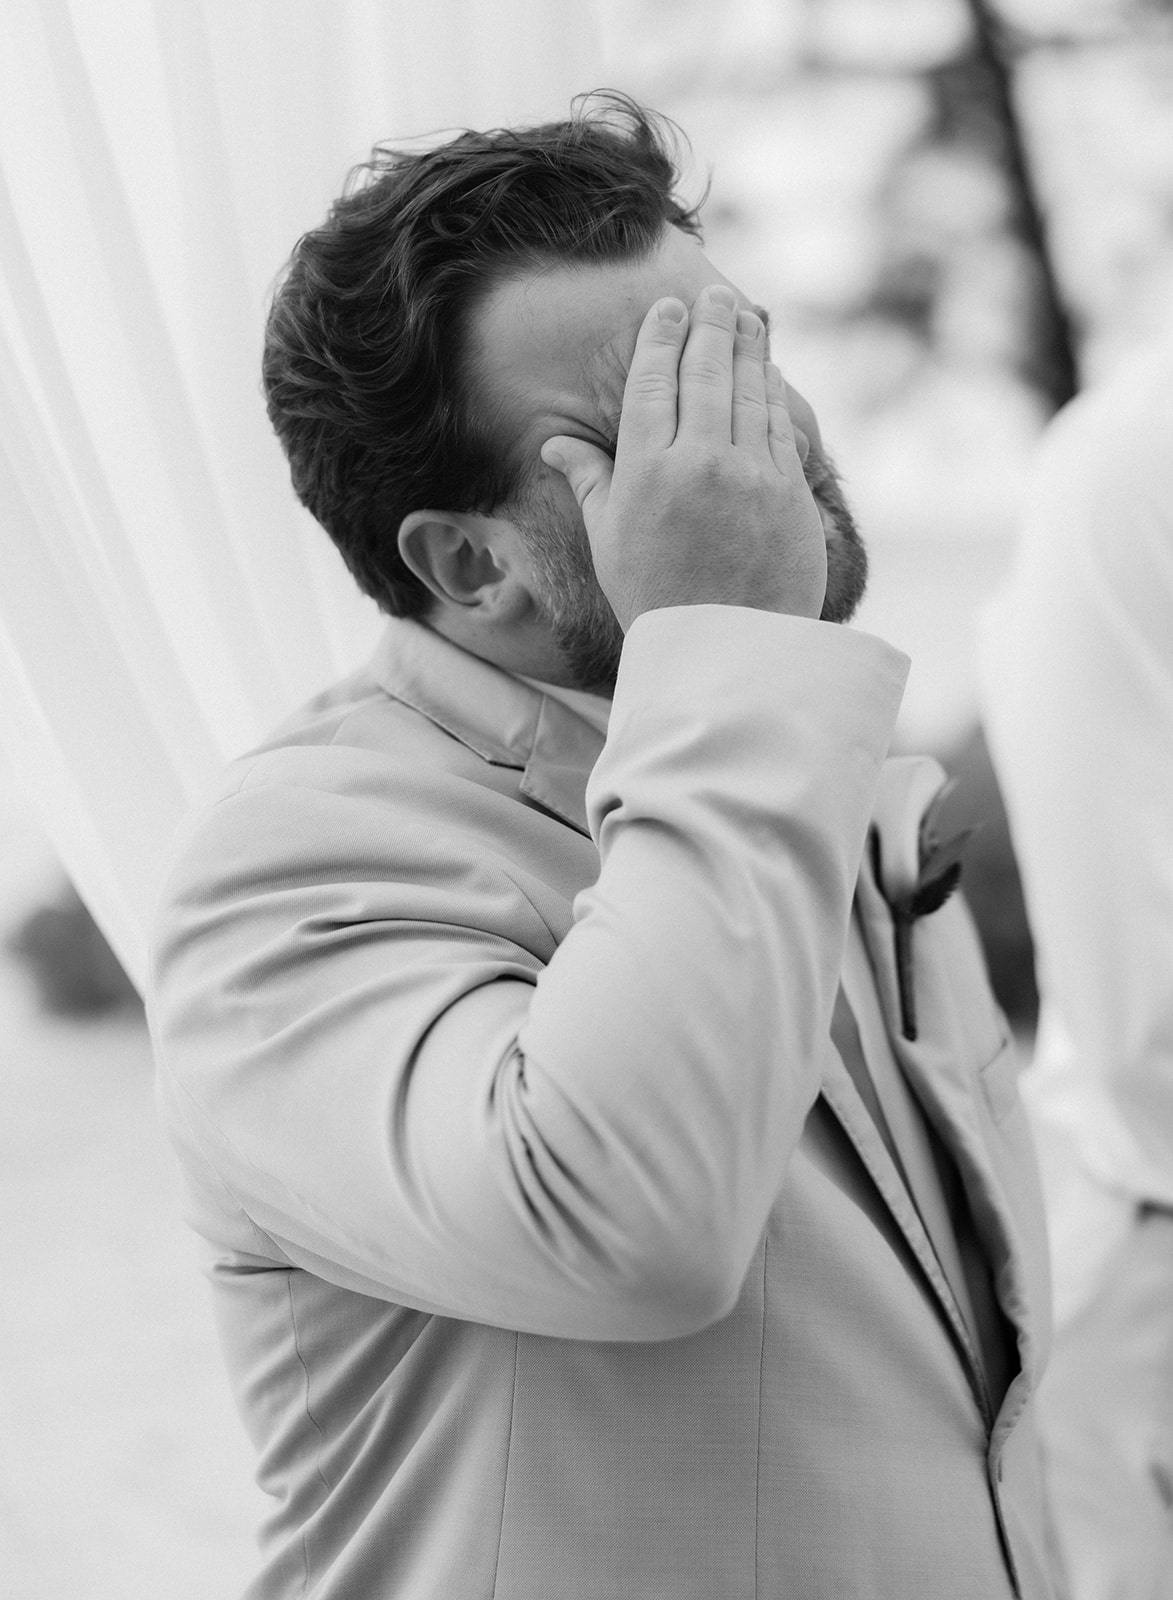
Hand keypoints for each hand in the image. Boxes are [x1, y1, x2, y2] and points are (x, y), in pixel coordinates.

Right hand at [540, 285, 827, 629]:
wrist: (725, 652)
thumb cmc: (656, 598)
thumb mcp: (609, 542)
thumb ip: (590, 482)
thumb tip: (554, 446)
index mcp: (648, 473)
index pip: (654, 385)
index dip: (662, 340)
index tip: (668, 310)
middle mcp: (701, 464)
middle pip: (707, 373)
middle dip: (712, 326)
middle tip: (717, 297)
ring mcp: (752, 476)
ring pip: (750, 391)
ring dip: (749, 346)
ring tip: (745, 317)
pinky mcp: (791, 492)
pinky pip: (780, 425)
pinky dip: (773, 391)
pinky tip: (768, 372)